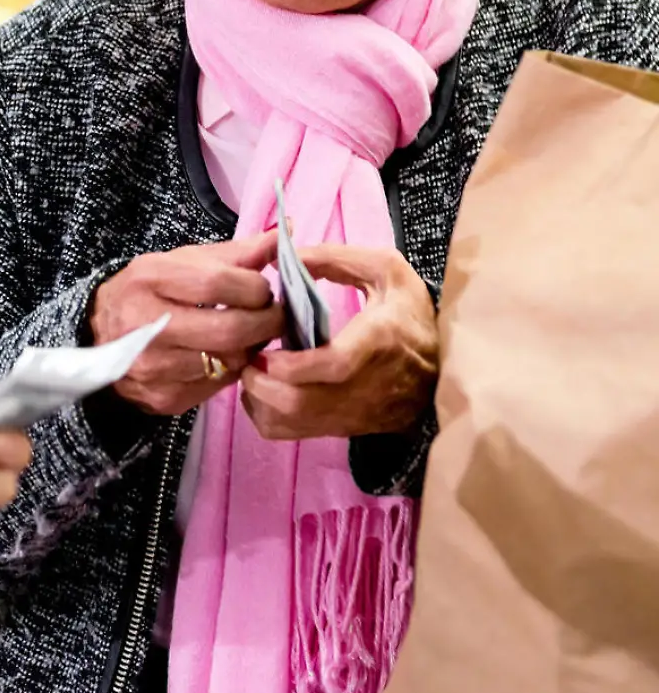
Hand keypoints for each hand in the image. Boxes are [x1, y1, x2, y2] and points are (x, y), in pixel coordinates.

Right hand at [89, 233, 283, 416]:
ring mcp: (153, 368)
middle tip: (274, 316)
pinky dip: (232, 370)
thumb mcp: (184, 262)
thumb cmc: (150, 290)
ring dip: (252, 348)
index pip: (219, 283)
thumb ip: (237, 253)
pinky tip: (227, 355)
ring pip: (229, 362)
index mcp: (151, 279)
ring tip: (250, 334)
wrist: (97, 333)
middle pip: (229, 330)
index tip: (264, 290)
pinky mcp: (162, 398)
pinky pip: (218, 387)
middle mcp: (145, 325)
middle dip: (265, 323)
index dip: (254, 288)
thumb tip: (284, 234)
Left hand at [241, 245, 437, 441]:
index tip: (266, 352)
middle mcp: (365, 385)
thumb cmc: (410, 313)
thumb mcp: (386, 270)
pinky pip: (294, 434)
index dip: (295, 364)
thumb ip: (335, 258)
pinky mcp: (345, 429)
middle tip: (248, 357)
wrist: (444, 367)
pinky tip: (266, 389)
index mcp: (379, 340)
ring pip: (294, 424)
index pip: (335, 365)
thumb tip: (285, 259)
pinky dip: (268, 416)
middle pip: (303, 402)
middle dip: (263, 385)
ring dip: (261, 401)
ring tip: (253, 371)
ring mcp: (354, 413)